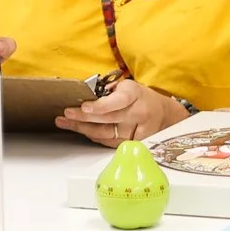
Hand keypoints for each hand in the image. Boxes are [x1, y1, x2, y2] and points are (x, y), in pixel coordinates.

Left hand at [57, 80, 186, 145]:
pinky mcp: (134, 144)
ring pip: (106, 133)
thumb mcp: (127, 87)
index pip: (118, 101)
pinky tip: (81, 131)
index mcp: (135, 94)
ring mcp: (137, 131)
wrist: (163, 114)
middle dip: (83, 118)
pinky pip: (109, 142)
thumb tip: (83, 93)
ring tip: (65, 123)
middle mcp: (138, 113)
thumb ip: (108, 90)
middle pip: (108, 119)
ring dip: (83, 128)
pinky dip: (94, 136)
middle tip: (66, 114)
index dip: (101, 106)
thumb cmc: (140, 98)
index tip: (85, 107)